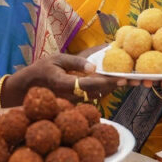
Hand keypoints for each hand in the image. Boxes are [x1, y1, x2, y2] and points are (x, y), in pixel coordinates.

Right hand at [7, 54, 122, 103]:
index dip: (107, 82)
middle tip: (134, 79)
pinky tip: (115, 81)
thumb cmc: (42, 69)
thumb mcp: (57, 58)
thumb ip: (76, 62)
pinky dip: (106, 90)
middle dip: (115, 86)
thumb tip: (94, 66)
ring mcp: (73, 102)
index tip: (122, 79)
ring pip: (98, 96)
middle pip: (98, 93)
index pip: (89, 85)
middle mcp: (70, 96)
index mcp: (64, 83)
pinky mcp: (75, 103)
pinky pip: (93, 97)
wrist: (27, 88)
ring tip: (131, 79)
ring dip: (114, 89)